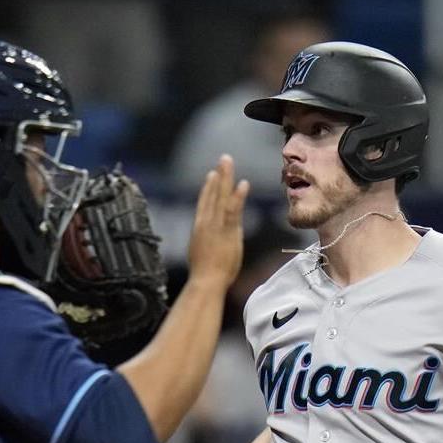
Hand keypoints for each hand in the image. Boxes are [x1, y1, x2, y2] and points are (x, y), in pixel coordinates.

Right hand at [187, 155, 249, 290]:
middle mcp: (206, 224)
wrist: (205, 283)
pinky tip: (242, 184)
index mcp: (199, 230)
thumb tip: (215, 245)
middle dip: (218, 177)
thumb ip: (209, 246)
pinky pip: (232, 211)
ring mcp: (215, 227)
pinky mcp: (226, 232)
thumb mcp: (203, 257)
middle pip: (212, 195)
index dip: (208, 189)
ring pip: (220, 197)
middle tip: (223, 160)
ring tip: (228, 162)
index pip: (204, 205)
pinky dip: (237, 197)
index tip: (212, 176)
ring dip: (225, 178)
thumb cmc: (205, 278)